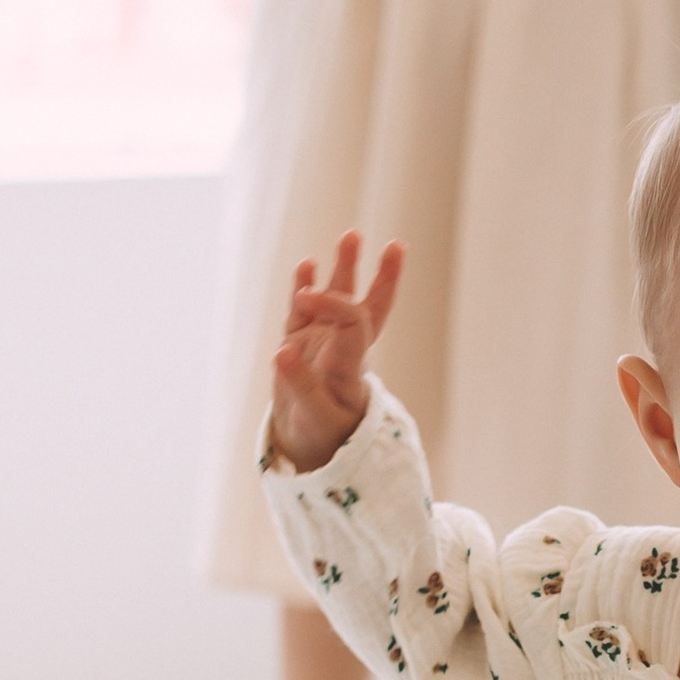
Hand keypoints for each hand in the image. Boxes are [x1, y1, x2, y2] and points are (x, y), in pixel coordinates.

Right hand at [270, 230, 404, 471]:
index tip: (307, 297)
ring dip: (345, 269)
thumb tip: (282, 351)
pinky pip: (304, 310)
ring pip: (338, 300)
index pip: (352, 322)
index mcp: (351, 364)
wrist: (313, 444)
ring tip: (352, 235)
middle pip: (368, 307)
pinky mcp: (301, 343)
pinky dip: (304, 286)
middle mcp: (342, 347)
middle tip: (397, 247)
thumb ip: (301, 386)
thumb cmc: (323, 434)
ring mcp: (323, 342)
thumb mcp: (315, 418)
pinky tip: (307, 262)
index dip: (334, 304)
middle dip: (383, 278)